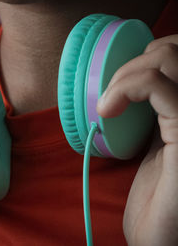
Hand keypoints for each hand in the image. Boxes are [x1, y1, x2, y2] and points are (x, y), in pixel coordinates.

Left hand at [97, 35, 177, 244]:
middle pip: (177, 50)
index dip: (152, 54)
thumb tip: (133, 84)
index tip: (122, 79)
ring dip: (126, 72)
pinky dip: (127, 87)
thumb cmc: (156, 198)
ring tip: (107, 100)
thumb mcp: (157, 145)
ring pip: (170, 59)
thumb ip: (156, 114)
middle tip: (113, 89)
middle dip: (137, 60)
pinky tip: (107, 108)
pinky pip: (159, 87)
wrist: (160, 238)